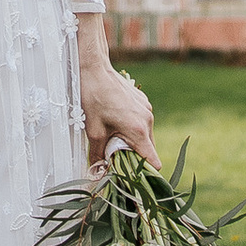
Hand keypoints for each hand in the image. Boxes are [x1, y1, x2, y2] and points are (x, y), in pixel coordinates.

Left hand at [77, 35, 155, 168]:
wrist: (94, 68)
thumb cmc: (92, 98)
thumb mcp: (92, 131)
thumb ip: (97, 155)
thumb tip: (96, 174)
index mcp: (138, 130)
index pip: (153, 161)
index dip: (145, 173)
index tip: (133, 177)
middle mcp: (147, 120)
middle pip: (149, 149)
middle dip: (134, 157)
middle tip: (114, 156)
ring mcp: (147, 109)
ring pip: (145, 136)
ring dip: (133, 142)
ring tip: (112, 137)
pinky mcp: (143, 102)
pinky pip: (142, 123)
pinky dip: (132, 128)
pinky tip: (115, 122)